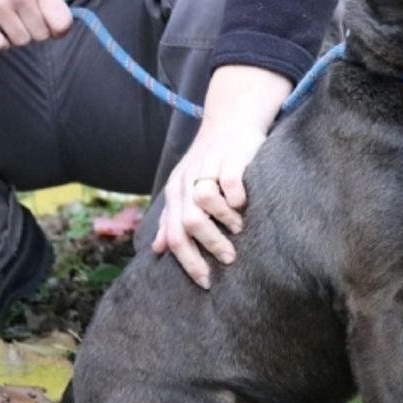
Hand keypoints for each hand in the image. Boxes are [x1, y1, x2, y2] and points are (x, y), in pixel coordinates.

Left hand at [152, 65, 291, 287]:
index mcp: (175, 193)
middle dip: (208, 247)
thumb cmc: (210, 160)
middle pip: (188, 224)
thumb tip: (157, 249)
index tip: (206, 283)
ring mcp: (207, 169)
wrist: (231, 120)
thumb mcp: (185, 188)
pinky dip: (237, 198)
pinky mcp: (230, 158)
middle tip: (228, 258)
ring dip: (223, 222)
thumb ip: (172, 218)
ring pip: (204, 204)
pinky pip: (229, 184)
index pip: (174, 236)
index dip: (188, 262)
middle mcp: (187, 182)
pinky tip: (245, 203)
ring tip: (239, 228)